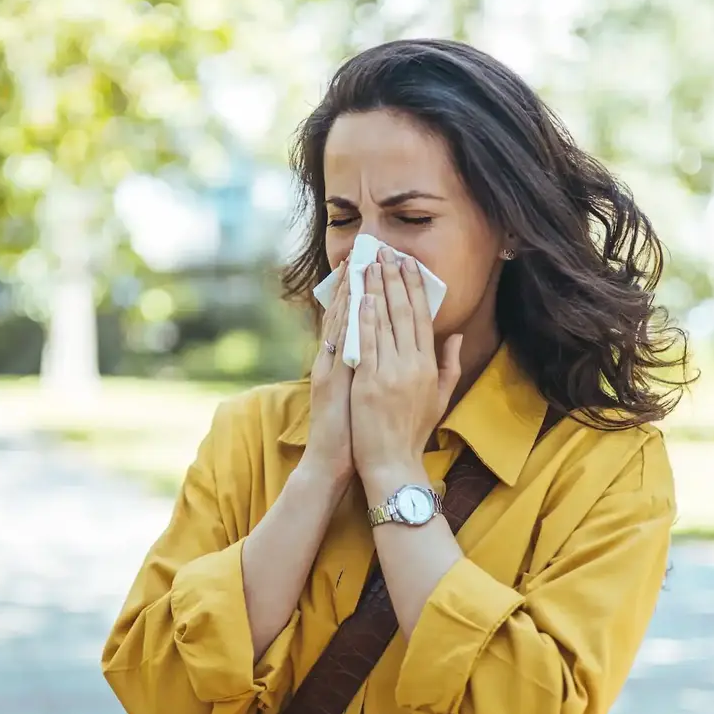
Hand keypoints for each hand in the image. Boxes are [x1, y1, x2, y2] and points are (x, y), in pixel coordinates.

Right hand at [299, 258, 353, 486]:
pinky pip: (336, 345)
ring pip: (337, 323)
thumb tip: (386, 352)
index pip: (353, 321)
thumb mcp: (363, 396)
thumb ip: (371, 371)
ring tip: (354, 265)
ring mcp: (328, 369)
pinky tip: (349, 301)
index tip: (373, 266)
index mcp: (343, 364)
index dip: (362, 292)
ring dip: (345, 293)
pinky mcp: (326, 380)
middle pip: (342, 314)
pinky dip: (342, 322)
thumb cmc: (353, 433)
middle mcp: (333, 361)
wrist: (332, 462)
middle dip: (353, 282)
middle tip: (362, 252)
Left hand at [351, 247, 462, 487]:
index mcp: (429, 366)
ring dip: (376, 290)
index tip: (408, 264)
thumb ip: (450, 364)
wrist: (393, 463)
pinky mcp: (368, 382)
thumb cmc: (414, 432)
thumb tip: (456, 335)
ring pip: (383, 323)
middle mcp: (412, 365)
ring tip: (368, 265)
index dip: (415, 288)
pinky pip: (366, 344)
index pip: (422, 317)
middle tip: (385, 252)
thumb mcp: (440, 398)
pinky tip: (360, 298)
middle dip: (394, 279)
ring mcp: (389, 373)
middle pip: (403, 313)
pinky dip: (363, 319)